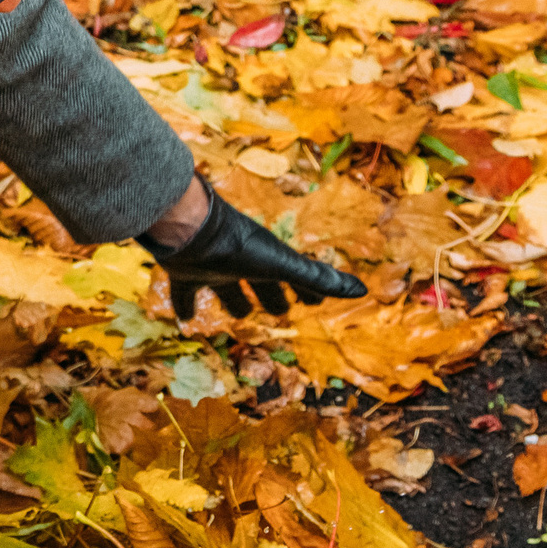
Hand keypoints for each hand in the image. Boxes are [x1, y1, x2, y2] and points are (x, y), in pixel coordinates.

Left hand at [143, 179, 366, 320]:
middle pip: (260, 283)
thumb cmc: (238, 246)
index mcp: (266, 259)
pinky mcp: (184, 273)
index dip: (305, 291)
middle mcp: (240, 263)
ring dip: (233, 301)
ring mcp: (212, 268)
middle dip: (271, 295)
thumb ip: (317, 278)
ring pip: (227, 289)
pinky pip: (185, 293)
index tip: (314, 302)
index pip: (293, 278)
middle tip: (279, 310)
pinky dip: (185, 306)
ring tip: (239, 313)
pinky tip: (185, 319)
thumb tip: (361, 290)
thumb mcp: (283, 265)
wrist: (189, 229)